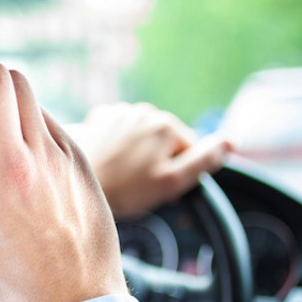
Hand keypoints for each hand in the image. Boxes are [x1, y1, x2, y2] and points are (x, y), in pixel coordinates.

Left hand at [70, 102, 230, 219]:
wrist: (72, 185)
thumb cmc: (124, 190)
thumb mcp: (171, 182)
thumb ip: (203, 160)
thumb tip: (230, 142)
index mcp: (167, 125)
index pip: (190, 150)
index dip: (179, 173)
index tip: (158, 188)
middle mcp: (145, 111)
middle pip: (165, 142)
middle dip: (159, 162)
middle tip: (139, 186)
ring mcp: (120, 111)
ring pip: (142, 137)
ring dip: (138, 153)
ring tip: (121, 176)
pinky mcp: (99, 117)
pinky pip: (120, 133)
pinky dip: (118, 146)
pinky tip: (108, 163)